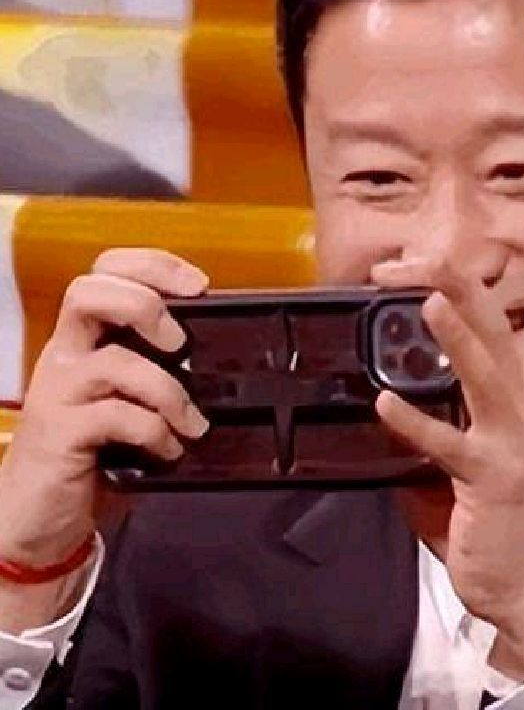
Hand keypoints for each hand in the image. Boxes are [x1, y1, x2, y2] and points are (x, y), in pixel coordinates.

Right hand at [0, 248, 208, 626]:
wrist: (40, 517)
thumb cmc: (97, 449)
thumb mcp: (130, 397)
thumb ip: (160, 367)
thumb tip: (225, 352)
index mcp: (86, 337)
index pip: (105, 271)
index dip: (152, 264)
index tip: (198, 284)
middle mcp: (66, 354)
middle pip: (89, 292)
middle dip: (144, 305)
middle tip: (180, 342)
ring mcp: (60, 393)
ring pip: (114, 361)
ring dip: (168, 391)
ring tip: (193, 423)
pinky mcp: (60, 434)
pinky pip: (117, 418)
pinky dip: (155, 433)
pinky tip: (170, 451)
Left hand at [371, 258, 523, 679]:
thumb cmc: (490, 518)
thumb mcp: (461, 460)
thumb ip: (431, 427)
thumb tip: (382, 403)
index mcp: (507, 401)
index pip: (490, 331)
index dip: (462, 290)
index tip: (421, 260)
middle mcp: (516, 412)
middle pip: (495, 336)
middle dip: (464, 291)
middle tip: (426, 255)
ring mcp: (510, 445)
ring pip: (486, 379)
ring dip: (460, 338)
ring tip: (429, 300)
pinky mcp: (495, 482)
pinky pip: (452, 448)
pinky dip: (419, 425)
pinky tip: (385, 403)